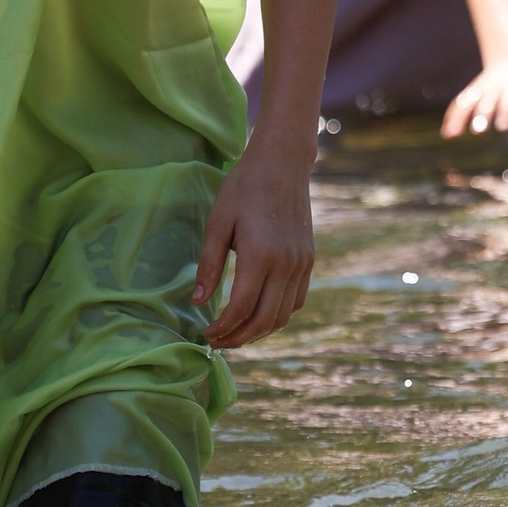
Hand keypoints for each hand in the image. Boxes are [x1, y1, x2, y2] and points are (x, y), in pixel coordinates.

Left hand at [196, 144, 314, 349]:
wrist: (283, 164)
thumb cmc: (244, 188)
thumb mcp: (218, 223)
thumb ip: (209, 265)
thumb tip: (199, 302)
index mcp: (260, 255)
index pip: (241, 308)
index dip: (222, 328)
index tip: (206, 334)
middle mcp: (286, 265)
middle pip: (264, 320)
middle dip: (239, 338)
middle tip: (217, 343)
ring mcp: (301, 265)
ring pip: (282, 316)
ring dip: (258, 331)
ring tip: (235, 333)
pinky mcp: (308, 262)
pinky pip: (295, 302)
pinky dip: (276, 316)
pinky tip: (257, 314)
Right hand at [441, 55, 507, 138]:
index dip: (506, 113)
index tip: (503, 128)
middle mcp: (493, 88)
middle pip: (486, 103)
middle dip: (482, 117)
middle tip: (478, 133)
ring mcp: (479, 90)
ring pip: (468, 103)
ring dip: (459, 118)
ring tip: (452, 134)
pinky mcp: (469, 93)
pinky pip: (459, 104)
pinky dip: (452, 117)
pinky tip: (447, 133)